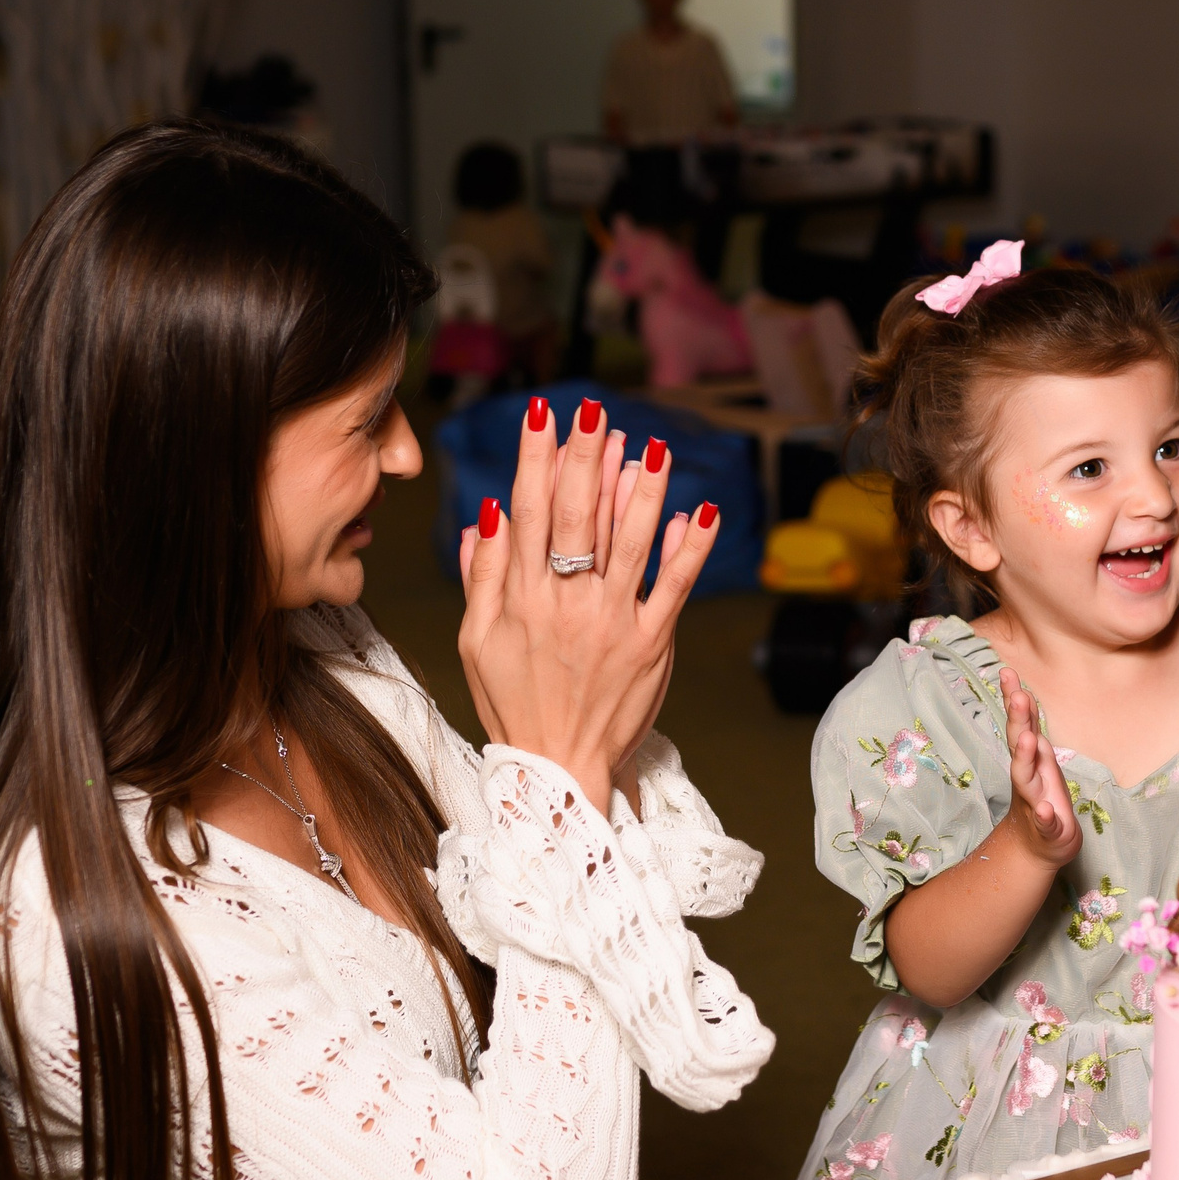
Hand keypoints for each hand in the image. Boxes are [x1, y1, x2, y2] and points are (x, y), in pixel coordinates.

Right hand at [456, 398, 719, 810]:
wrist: (559, 768)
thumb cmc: (515, 702)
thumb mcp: (477, 641)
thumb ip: (484, 574)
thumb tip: (487, 511)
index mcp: (520, 597)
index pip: (529, 511)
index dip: (537, 458)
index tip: (544, 414)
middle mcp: (565, 602)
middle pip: (578, 516)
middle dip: (587, 457)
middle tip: (596, 411)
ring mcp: (611, 621)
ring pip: (629, 542)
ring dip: (641, 489)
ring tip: (649, 445)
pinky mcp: (651, 643)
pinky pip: (674, 586)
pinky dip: (691, 547)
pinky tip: (701, 509)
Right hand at [998, 671, 1082, 868]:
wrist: (1039, 848)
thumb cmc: (1043, 799)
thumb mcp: (1041, 761)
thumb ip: (1032, 730)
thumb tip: (1021, 694)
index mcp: (1032, 759)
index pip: (1023, 724)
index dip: (1015, 699)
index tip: (1007, 671)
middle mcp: (1028, 777)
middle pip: (1021, 744)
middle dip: (1020, 721)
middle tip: (1019, 695)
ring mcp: (1034, 802)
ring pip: (1026, 780)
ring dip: (1026, 761)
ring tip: (1029, 741)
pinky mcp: (1047, 828)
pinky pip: (1045, 822)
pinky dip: (1044, 817)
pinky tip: (1045, 811)